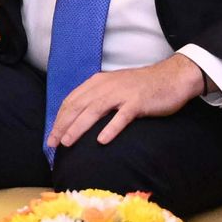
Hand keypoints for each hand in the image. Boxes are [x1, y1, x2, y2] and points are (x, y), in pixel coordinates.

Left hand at [48, 53, 209, 150]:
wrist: (172, 77)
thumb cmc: (142, 87)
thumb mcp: (114, 88)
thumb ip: (97, 99)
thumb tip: (78, 118)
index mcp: (98, 82)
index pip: (71, 100)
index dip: (58, 118)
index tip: (50, 136)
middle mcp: (106, 86)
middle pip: (78, 106)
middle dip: (62, 125)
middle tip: (52, 144)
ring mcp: (122, 93)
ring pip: (94, 110)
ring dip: (78, 127)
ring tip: (67, 143)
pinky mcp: (138, 102)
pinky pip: (122, 116)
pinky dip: (110, 128)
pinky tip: (101, 141)